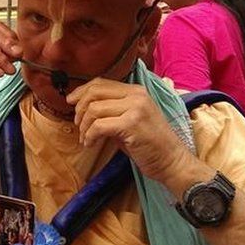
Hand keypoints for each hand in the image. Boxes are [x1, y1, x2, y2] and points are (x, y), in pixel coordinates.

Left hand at [68, 79, 194, 182]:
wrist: (172, 162)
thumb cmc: (149, 144)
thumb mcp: (130, 120)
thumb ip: (111, 110)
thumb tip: (83, 107)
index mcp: (136, 91)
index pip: (101, 83)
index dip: (81, 91)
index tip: (71, 102)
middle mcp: (136, 95)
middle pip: (95, 92)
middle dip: (80, 108)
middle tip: (78, 124)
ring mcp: (135, 108)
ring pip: (94, 109)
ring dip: (84, 126)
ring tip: (86, 138)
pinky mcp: (132, 124)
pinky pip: (99, 126)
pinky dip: (89, 136)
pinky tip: (90, 144)